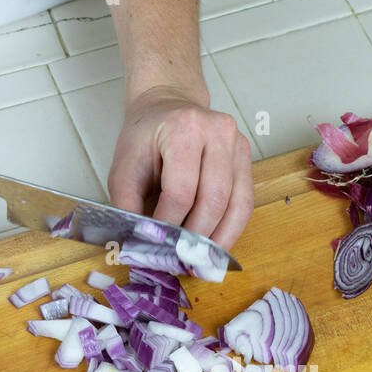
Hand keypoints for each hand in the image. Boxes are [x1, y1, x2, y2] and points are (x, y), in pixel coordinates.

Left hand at [107, 84, 253, 249]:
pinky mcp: (247, 158)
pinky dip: (231, 230)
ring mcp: (238, 144)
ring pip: (236, 206)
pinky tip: (216, 247)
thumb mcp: (124, 167)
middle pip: (213, 200)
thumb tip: (139, 245)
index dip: (170, 226)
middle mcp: (218, 131)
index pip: (181, 191)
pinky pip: (245, 204)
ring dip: (218, 241)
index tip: (159, 248)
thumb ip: (127, 204)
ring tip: (201, 264)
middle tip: (182, 263)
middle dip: (196, 239)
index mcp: (184, 127)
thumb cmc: (145, 138)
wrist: (167, 107)